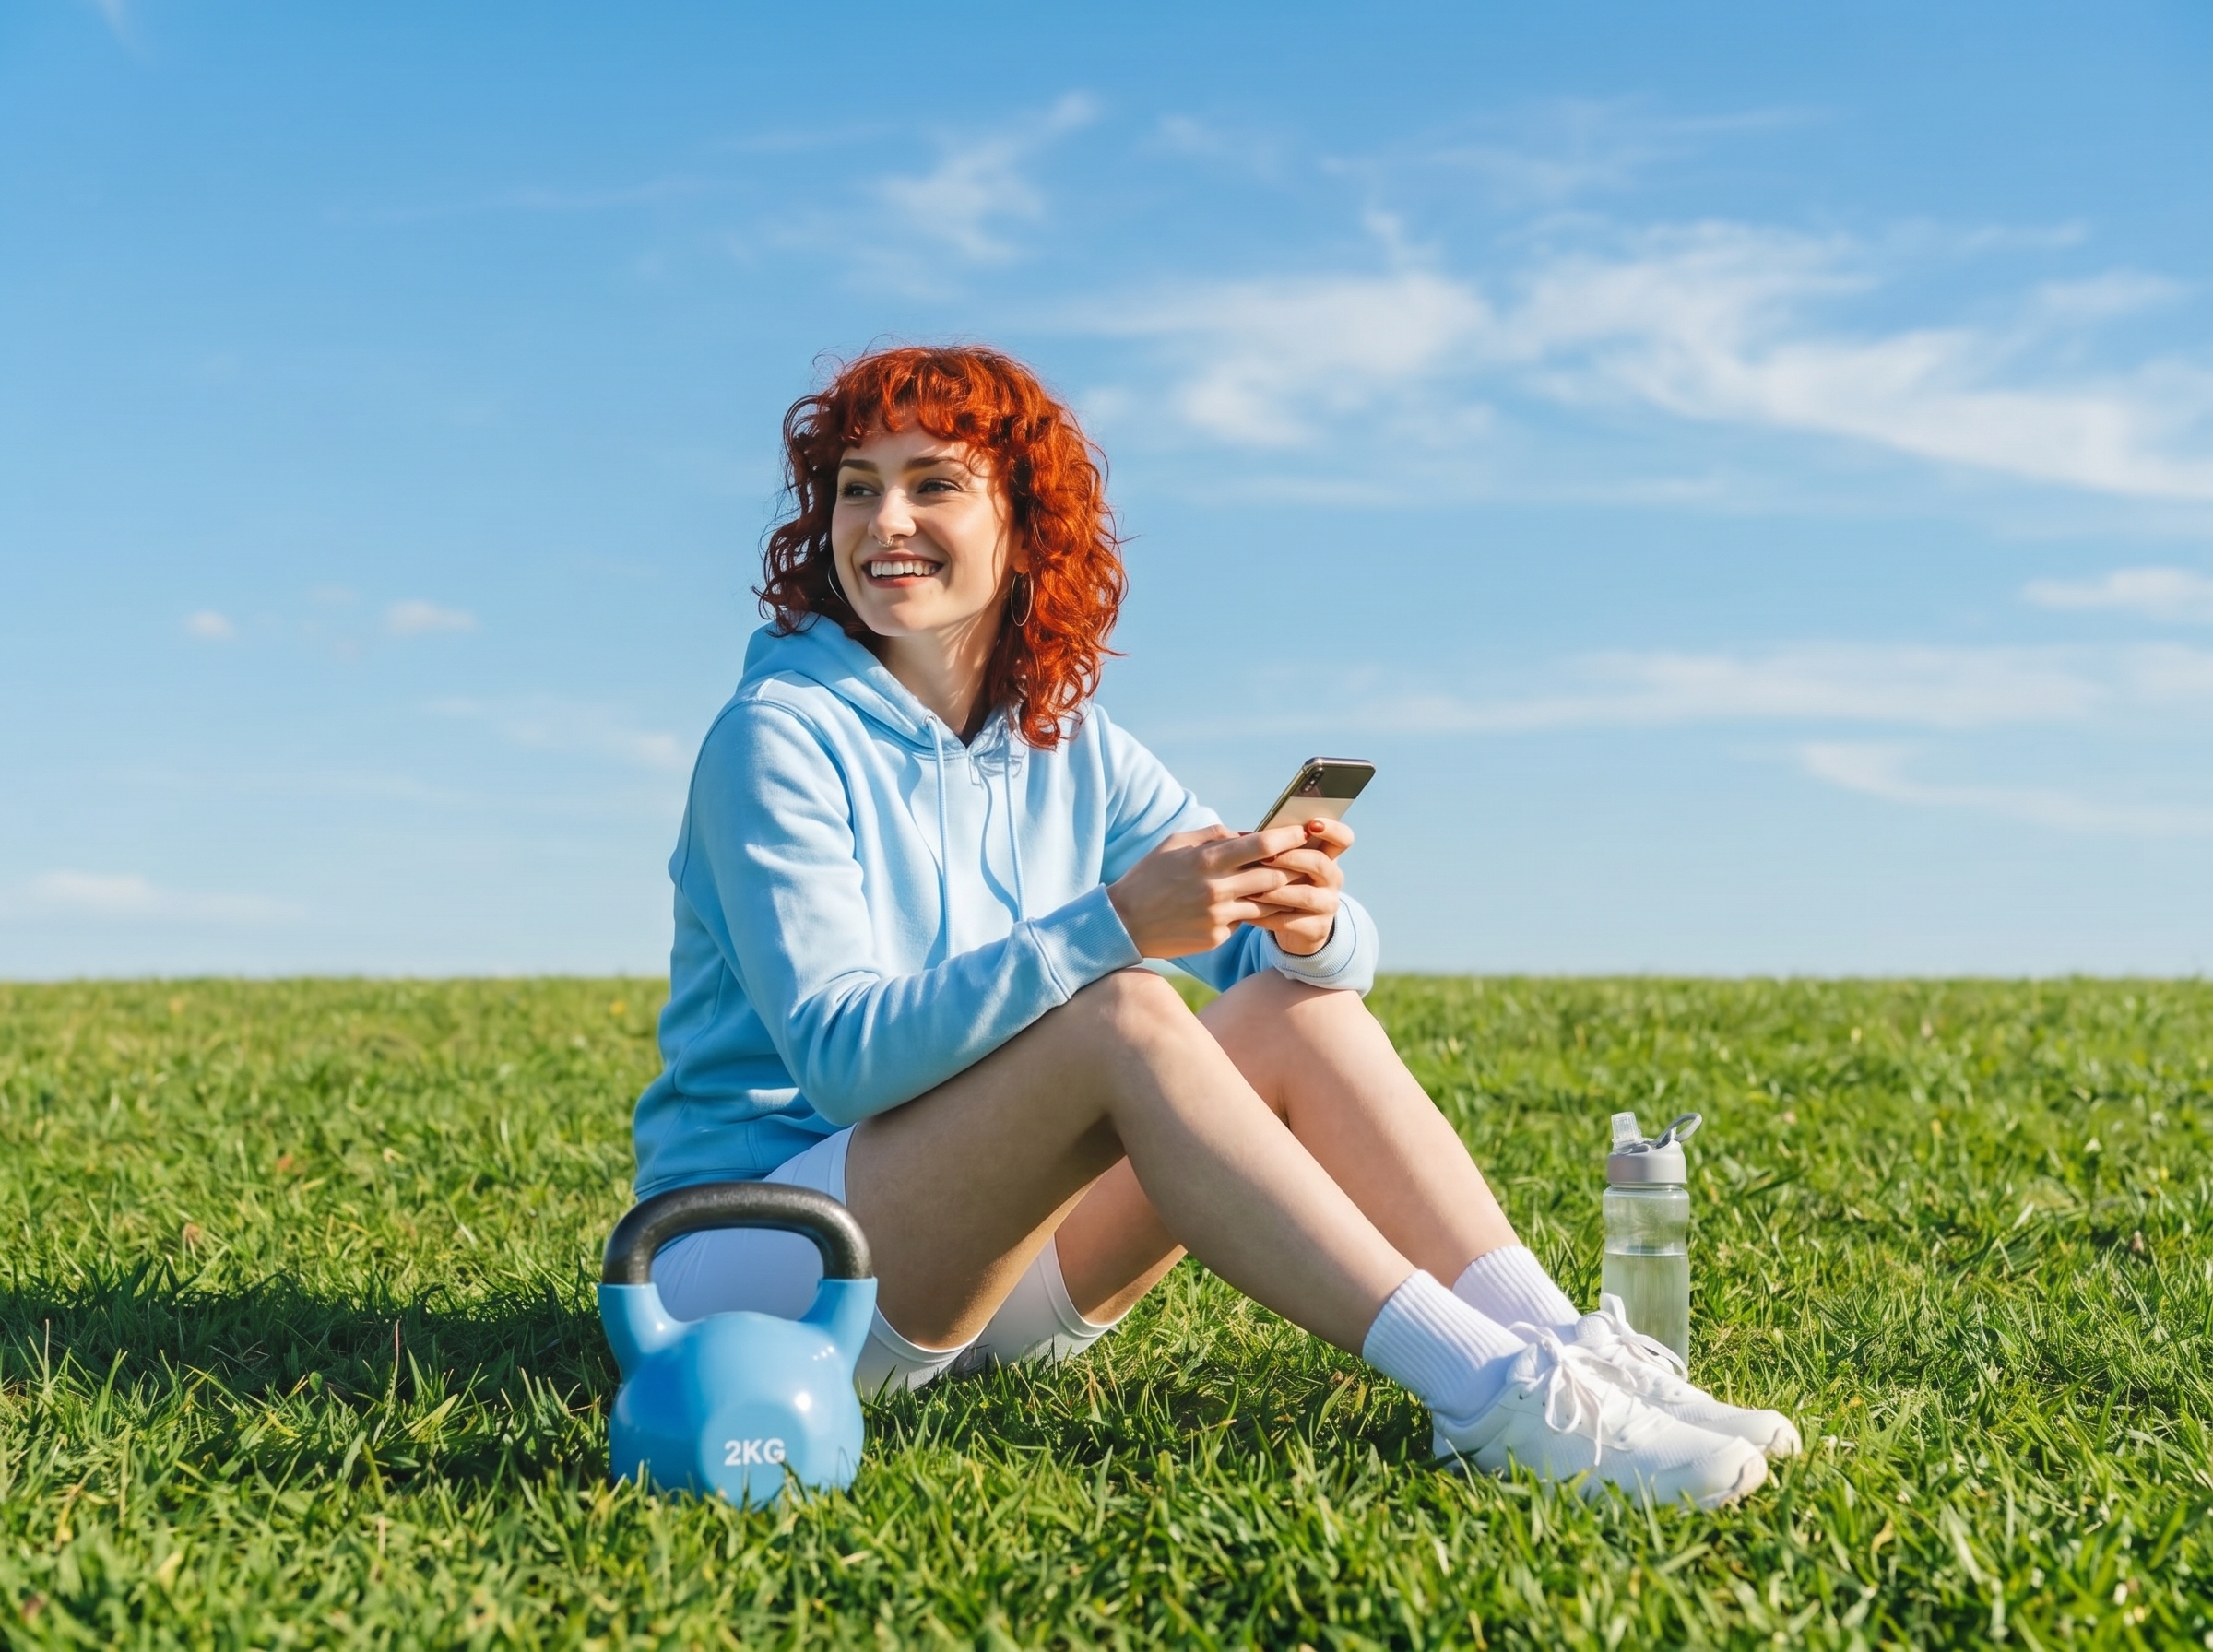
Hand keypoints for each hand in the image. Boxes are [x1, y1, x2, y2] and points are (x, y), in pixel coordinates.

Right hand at [1106, 823, 1307, 958]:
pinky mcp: (1217, 936)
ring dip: (1279, 892)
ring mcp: (1218, 916)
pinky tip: (1252, 906)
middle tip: (1304, 859)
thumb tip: (1248, 833)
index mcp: (1206, 860)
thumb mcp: (1175, 844)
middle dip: (1292, 866)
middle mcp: (1216, 889)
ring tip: (1287, 883)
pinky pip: (1246, 921)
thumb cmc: (1149, 876)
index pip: (1262, 845)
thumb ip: (1214, 835)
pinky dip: (1251, 911)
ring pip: (1267, 902)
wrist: (1124, 923)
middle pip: (1273, 875)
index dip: (1288, 837)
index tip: (1303, 832)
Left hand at [1246, 819, 1351, 955]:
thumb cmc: (1282, 883)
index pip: (1344, 838)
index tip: (1311, 825)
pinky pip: (1291, 922)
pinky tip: (1246, 913)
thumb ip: (1273, 846)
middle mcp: (1333, 879)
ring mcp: (1328, 905)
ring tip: (1251, 889)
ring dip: (1276, 892)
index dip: (1332, 829)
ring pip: (1306, 896)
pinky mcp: (1317, 929)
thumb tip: (1242, 834)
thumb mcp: (1283, 863)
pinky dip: (1267, 917)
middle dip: (1291, 858)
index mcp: (1328, 856)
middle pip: (1321, 863)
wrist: (1293, 926)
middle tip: (1265, 857)